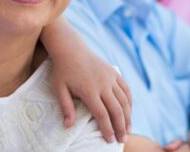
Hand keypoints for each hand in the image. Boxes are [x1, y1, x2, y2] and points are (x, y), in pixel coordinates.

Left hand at [43, 18, 131, 142]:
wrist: (71, 48)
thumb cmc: (63, 70)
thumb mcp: (59, 89)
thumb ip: (66, 108)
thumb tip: (68, 126)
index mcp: (89, 90)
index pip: (102, 114)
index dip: (107, 129)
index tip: (110, 140)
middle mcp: (103, 84)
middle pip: (116, 110)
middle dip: (121, 127)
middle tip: (122, 140)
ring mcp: (110, 77)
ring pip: (124, 100)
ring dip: (128, 116)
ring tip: (128, 129)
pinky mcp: (114, 72)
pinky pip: (126, 89)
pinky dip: (129, 101)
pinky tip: (129, 112)